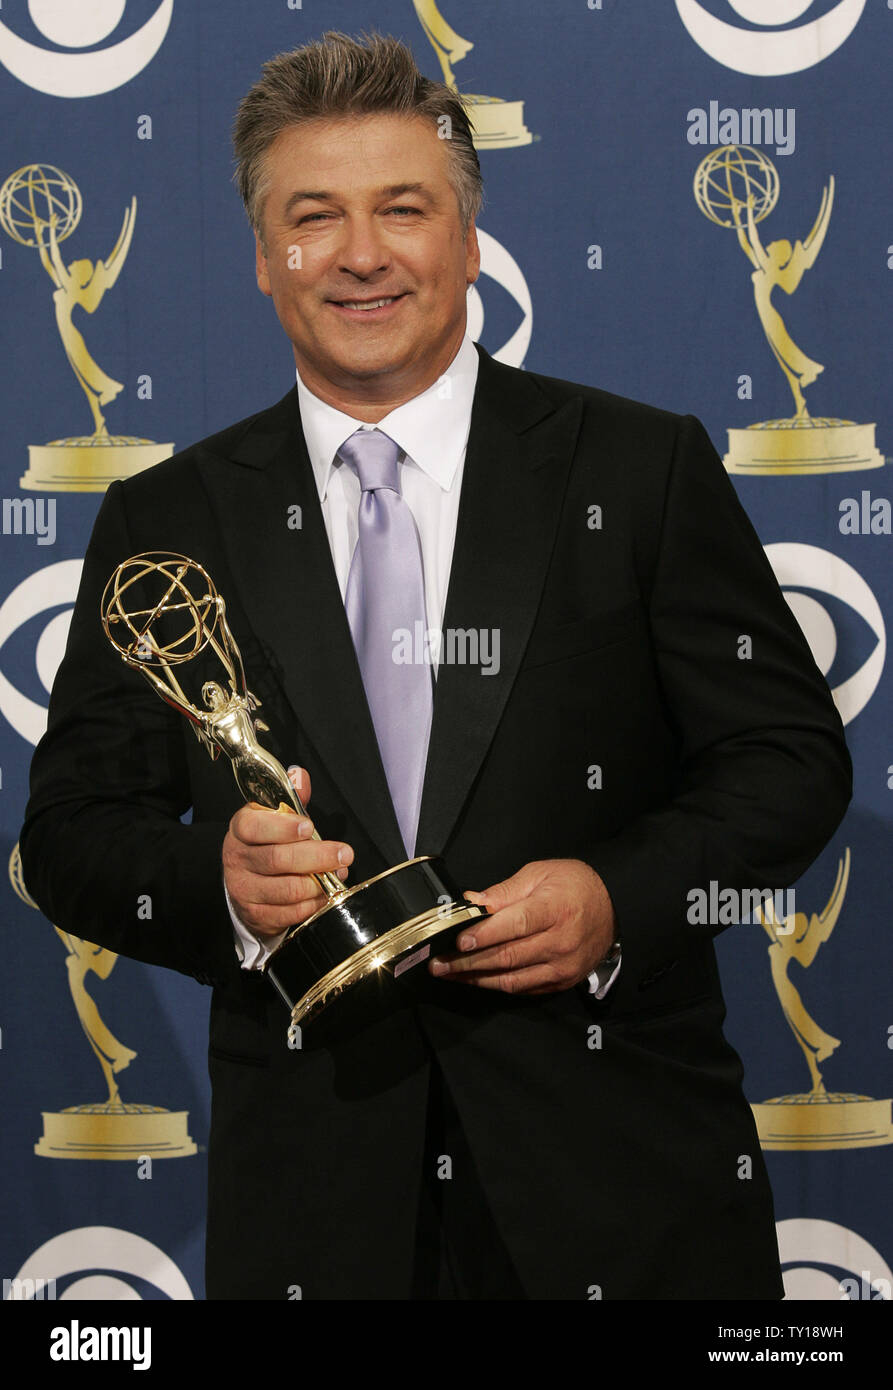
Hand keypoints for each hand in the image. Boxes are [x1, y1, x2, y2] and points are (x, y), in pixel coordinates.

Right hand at [221, 766, 352, 938]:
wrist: (246, 885)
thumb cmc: (267, 844)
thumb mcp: (275, 818)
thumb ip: (291, 799)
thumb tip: (301, 775)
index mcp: (241, 829)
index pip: (254, 826)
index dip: (283, 827)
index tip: (309, 827)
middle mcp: (238, 859)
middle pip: (277, 859)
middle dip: (317, 856)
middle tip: (344, 854)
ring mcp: (245, 890)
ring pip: (288, 889)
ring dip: (319, 883)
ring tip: (338, 873)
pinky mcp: (256, 915)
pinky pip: (291, 913)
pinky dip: (314, 904)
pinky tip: (325, 894)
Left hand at [428, 859, 616, 994]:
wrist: (614, 907)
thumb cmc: (575, 885)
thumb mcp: (540, 874)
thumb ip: (504, 892)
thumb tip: (471, 901)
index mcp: (555, 909)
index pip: (514, 925)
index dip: (484, 935)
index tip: (457, 940)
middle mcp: (560, 941)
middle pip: (508, 956)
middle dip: (468, 962)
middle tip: (439, 963)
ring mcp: (562, 966)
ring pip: (512, 979)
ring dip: (476, 978)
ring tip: (450, 973)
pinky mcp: (562, 981)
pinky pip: (524, 988)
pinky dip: (497, 985)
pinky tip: (476, 978)